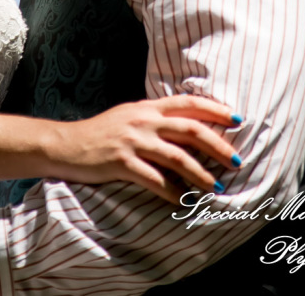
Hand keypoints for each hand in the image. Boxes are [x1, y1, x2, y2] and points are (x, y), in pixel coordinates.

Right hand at [50, 96, 242, 202]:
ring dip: (201, 174)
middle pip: (191, 129)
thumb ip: (155, 118)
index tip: (238, 120)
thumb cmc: (100, 133)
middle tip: (236, 161)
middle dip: (218, 146)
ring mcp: (133, 141)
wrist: (66, 144)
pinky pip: (155, 180)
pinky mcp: (121, 162)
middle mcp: (143, 120)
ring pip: (177, 157)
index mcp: (148, 107)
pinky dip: (173, 193)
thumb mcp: (129, 116)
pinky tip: (184, 202)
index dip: (216, 110)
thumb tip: (187, 127)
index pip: (189, 103)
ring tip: (217, 188)